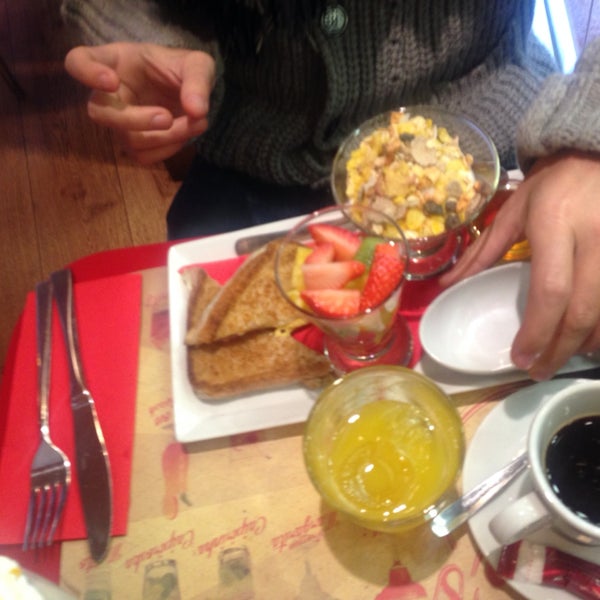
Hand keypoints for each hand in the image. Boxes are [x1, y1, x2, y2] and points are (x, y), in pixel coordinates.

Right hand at [64, 42, 215, 163]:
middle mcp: (109, 94)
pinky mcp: (135, 143)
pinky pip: (143, 156)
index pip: (78, 61)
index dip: (86, 73)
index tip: (111, 81)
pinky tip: (188, 133)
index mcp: (113, 61)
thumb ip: (197, 81)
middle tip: (167, 117)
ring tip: (198, 123)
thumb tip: (197, 111)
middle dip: (135, 120)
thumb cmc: (183, 69)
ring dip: (165, 137)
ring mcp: (120, 121)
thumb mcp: (198, 65)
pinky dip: (169, 149)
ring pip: (127, 140)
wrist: (192, 92)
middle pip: (100, 113)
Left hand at [440, 151, 599, 379]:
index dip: (537, 331)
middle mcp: (593, 236)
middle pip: (582, 308)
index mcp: (553, 223)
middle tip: (539, 371)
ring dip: (588, 342)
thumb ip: (482, 252)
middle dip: (560, 348)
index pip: (550, 289)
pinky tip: (592, 338)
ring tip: (563, 358)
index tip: (521, 357)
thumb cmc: (553, 183)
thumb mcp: (513, 210)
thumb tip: (446, 285)